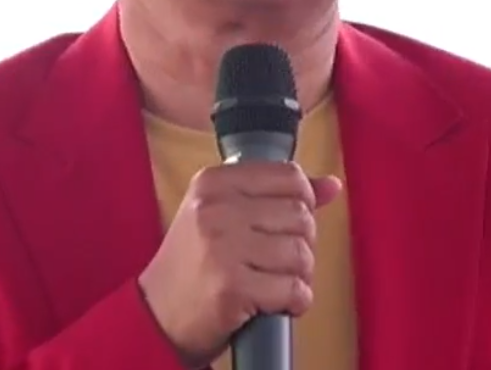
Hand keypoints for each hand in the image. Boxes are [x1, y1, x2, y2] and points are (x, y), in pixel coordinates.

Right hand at [138, 161, 342, 367]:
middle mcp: (216, 209)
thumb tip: (332, 184)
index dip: (302, 202)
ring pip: (301, 254)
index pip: (289, 176)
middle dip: (300, 243)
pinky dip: (294, 301)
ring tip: (274, 281)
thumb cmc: (194, 263)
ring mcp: (224, 248)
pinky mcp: (233, 288)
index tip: (288, 222)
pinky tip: (272, 301)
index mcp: (214, 182)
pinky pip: (295, 290)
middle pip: (300, 215)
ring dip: (298, 275)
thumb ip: (276, 194)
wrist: (157, 314)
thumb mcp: (223, 214)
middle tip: (278, 259)